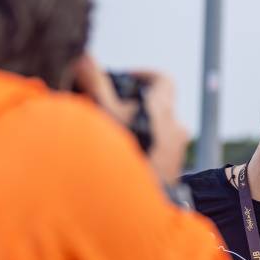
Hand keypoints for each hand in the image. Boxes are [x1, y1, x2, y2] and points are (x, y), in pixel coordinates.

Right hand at [72, 55, 187, 184]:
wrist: (134, 202)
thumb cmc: (121, 153)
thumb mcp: (104, 112)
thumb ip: (94, 83)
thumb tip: (84, 56)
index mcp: (162, 109)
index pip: (163, 79)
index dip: (145, 74)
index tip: (126, 79)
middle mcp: (175, 129)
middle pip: (162, 107)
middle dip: (139, 106)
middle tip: (116, 111)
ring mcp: (176, 154)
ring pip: (162, 133)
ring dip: (143, 130)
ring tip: (118, 138)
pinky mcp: (171, 175)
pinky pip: (161, 156)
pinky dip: (147, 152)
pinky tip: (124, 162)